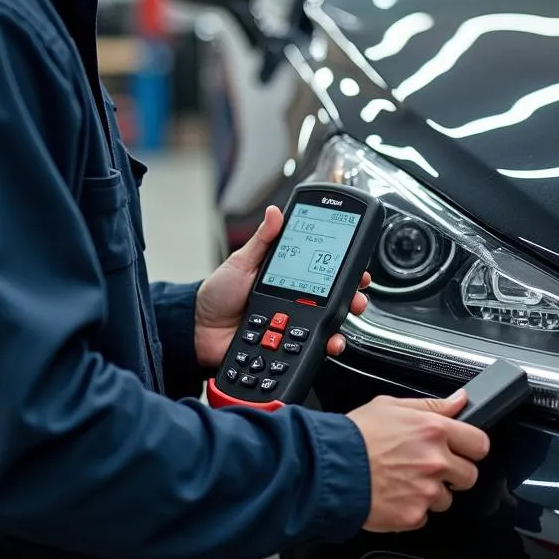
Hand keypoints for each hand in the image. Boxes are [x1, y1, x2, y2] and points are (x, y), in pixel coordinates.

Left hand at [194, 205, 371, 368]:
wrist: (200, 329)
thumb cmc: (218, 293)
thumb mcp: (240, 262)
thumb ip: (262, 240)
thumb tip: (275, 212)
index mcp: (286, 275)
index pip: (320, 268)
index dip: (342, 266)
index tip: (356, 263)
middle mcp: (294, 299)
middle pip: (333, 296)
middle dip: (352, 293)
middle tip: (358, 291)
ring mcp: (293, 323)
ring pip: (328, 322)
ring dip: (344, 320)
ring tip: (348, 313)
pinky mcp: (288, 346)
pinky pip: (313, 345)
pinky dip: (326, 343)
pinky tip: (330, 340)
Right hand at [347, 391, 490, 532]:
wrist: (331, 468)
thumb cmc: (356, 435)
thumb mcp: (391, 406)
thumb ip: (431, 405)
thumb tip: (459, 400)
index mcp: (433, 430)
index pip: (479, 443)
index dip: (472, 446)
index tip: (464, 449)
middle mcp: (435, 461)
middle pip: (470, 476)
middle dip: (454, 473)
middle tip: (431, 467)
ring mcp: (426, 491)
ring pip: (446, 499)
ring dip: (431, 492)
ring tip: (404, 480)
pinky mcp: (414, 515)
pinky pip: (424, 516)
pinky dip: (412, 509)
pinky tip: (394, 493)